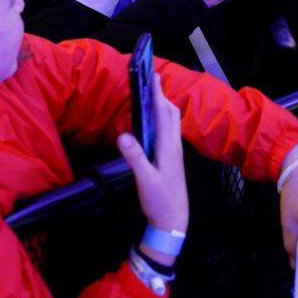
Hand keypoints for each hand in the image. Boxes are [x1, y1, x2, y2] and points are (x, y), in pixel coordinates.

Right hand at [118, 71, 187, 266]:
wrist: (174, 222)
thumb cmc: (161, 201)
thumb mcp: (145, 180)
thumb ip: (135, 157)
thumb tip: (122, 134)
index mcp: (168, 147)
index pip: (163, 113)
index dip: (157, 93)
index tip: (153, 75)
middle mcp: (174, 146)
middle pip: (171, 113)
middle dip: (162, 95)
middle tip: (150, 80)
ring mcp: (175, 152)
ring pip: (172, 122)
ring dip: (163, 106)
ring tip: (151, 96)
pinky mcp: (172, 159)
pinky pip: (168, 132)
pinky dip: (161, 120)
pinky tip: (152, 123)